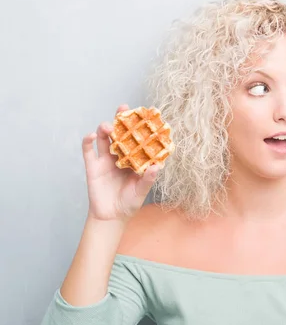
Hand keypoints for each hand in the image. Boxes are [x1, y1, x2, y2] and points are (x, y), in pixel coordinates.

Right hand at [82, 104, 159, 221]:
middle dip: (121, 120)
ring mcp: (106, 160)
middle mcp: (120, 156)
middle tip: (123, 108)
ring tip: (107, 126)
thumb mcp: (141, 191)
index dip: (139, 127)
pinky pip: (88, 152)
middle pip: (120, 134)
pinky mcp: (93, 167)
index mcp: (134, 159)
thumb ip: (148, 179)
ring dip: (104, 129)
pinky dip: (87, 142)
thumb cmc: (129, 203)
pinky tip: (90, 136)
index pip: (137, 139)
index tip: (144, 114)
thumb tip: (157, 166)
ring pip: (104, 139)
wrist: (111, 216)